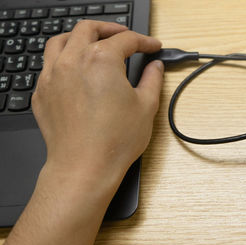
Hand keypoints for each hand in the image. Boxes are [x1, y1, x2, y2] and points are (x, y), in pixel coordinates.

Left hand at [32, 20, 163, 197]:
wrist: (84, 167)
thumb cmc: (115, 140)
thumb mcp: (146, 107)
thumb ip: (152, 80)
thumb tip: (155, 68)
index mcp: (101, 60)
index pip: (126, 40)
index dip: (144, 41)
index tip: (153, 47)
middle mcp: (73, 61)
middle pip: (88, 29)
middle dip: (110, 29)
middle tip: (125, 37)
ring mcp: (53, 76)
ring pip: (61, 40)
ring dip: (80, 37)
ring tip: (94, 43)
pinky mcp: (42, 93)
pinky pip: (49, 64)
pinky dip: (64, 59)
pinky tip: (76, 70)